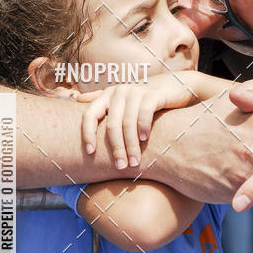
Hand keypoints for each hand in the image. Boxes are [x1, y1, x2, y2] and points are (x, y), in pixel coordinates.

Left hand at [78, 73, 199, 166]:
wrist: (174, 86)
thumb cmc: (144, 98)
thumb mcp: (122, 99)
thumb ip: (101, 99)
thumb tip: (79, 99)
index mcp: (108, 95)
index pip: (90, 115)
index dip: (87, 134)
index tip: (90, 153)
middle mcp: (119, 92)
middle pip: (112, 125)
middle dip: (117, 148)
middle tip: (121, 166)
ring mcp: (136, 91)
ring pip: (128, 123)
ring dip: (131, 145)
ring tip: (134, 161)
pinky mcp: (153, 94)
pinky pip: (144, 113)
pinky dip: (143, 127)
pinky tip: (145, 139)